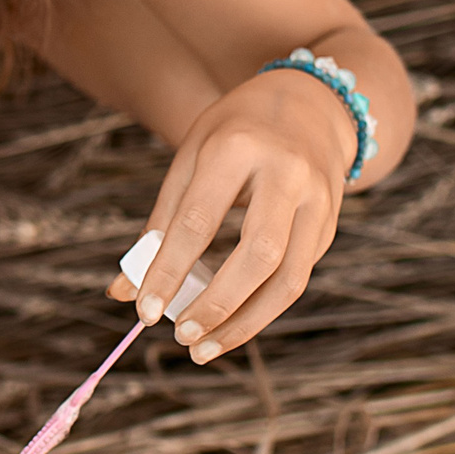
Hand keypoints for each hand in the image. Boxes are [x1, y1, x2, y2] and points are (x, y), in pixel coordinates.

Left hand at [105, 68, 354, 363]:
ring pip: (289, 278)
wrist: (310, 104)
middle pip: (258, 255)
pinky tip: (232, 324)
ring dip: (246, 323)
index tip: (145, 312)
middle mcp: (287, 174)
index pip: (199, 221)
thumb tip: (124, 290)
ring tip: (205, 348)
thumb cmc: (235, 133)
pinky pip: (298, 277)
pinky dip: (262, 309)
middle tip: (182, 337)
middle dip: (217, 305)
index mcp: (238, 148)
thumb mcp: (191, 157)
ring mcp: (318, 200)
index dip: (169, 271)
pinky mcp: (330, 225)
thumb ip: (160, 223)